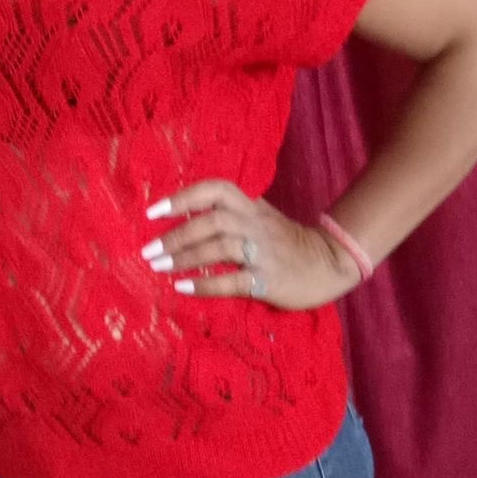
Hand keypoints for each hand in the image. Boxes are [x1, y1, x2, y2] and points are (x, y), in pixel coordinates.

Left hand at [141, 179, 359, 309]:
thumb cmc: (283, 240)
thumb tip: (180, 217)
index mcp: (249, 205)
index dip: (182, 197)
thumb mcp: (257, 216)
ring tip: (158, 267)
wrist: (329, 262)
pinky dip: (206, 284)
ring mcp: (263, 251)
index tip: (152, 212)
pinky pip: (234, 281)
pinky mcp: (269, 279)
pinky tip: (183, 287)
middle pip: (212, 220)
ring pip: (220, 247)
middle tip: (147, 250)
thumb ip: (226, 213)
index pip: (214, 190)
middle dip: (176, 235)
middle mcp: (254, 224)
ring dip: (185, 257)